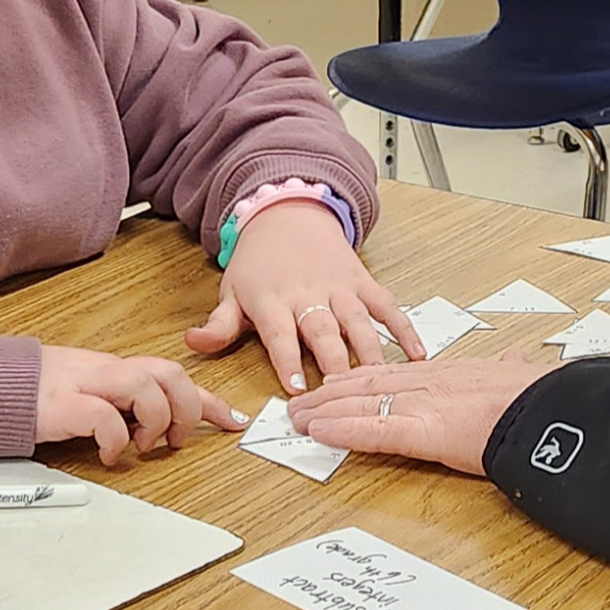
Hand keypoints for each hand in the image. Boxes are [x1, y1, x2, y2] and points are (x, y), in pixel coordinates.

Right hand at [37, 345, 245, 465]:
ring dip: (155, 421)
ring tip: (141, 446)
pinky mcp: (64, 405)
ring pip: (146, 385)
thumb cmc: (38, 394)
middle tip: (175, 440)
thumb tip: (152, 426)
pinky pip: (104, 417)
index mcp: (116, 370)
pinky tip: (109, 456)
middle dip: (186, 409)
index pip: (174, 375)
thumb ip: (119, 404)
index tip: (234, 421)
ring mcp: (86, 385)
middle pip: (169, 372)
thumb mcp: (89, 394)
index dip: (209, 400)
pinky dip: (116, 441)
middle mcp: (107, 372)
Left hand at [188, 200, 425, 393]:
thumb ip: (219, 325)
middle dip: (333, 363)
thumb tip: (193, 344)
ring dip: (370, 352)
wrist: (289, 215)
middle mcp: (309, 294)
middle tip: (342, 394)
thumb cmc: (259, 263)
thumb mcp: (232, 292)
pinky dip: (404, 328)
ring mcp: (339, 288)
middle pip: (324, 331)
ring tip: (380, 381)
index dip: (288, 361)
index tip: (297, 389)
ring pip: (358, 322)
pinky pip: (387, 306)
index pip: (280, 334)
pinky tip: (417, 354)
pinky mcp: (363, 283)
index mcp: (273, 301)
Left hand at [287, 357, 558, 476]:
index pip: (397, 374)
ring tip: (296, 419)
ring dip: (324, 412)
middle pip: (368, 385)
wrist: (556, 410)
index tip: (339, 381)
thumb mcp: (525, 376)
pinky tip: (319, 434)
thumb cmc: (546, 397)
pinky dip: (343, 432)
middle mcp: (431, 382)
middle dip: (331, 394)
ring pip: (361, 405)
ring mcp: (425, 405)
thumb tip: (520, 360)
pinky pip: (374, 431)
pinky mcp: (424, 431)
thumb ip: (513, 371)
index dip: (363, 378)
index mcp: (454, 373)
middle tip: (302, 400)